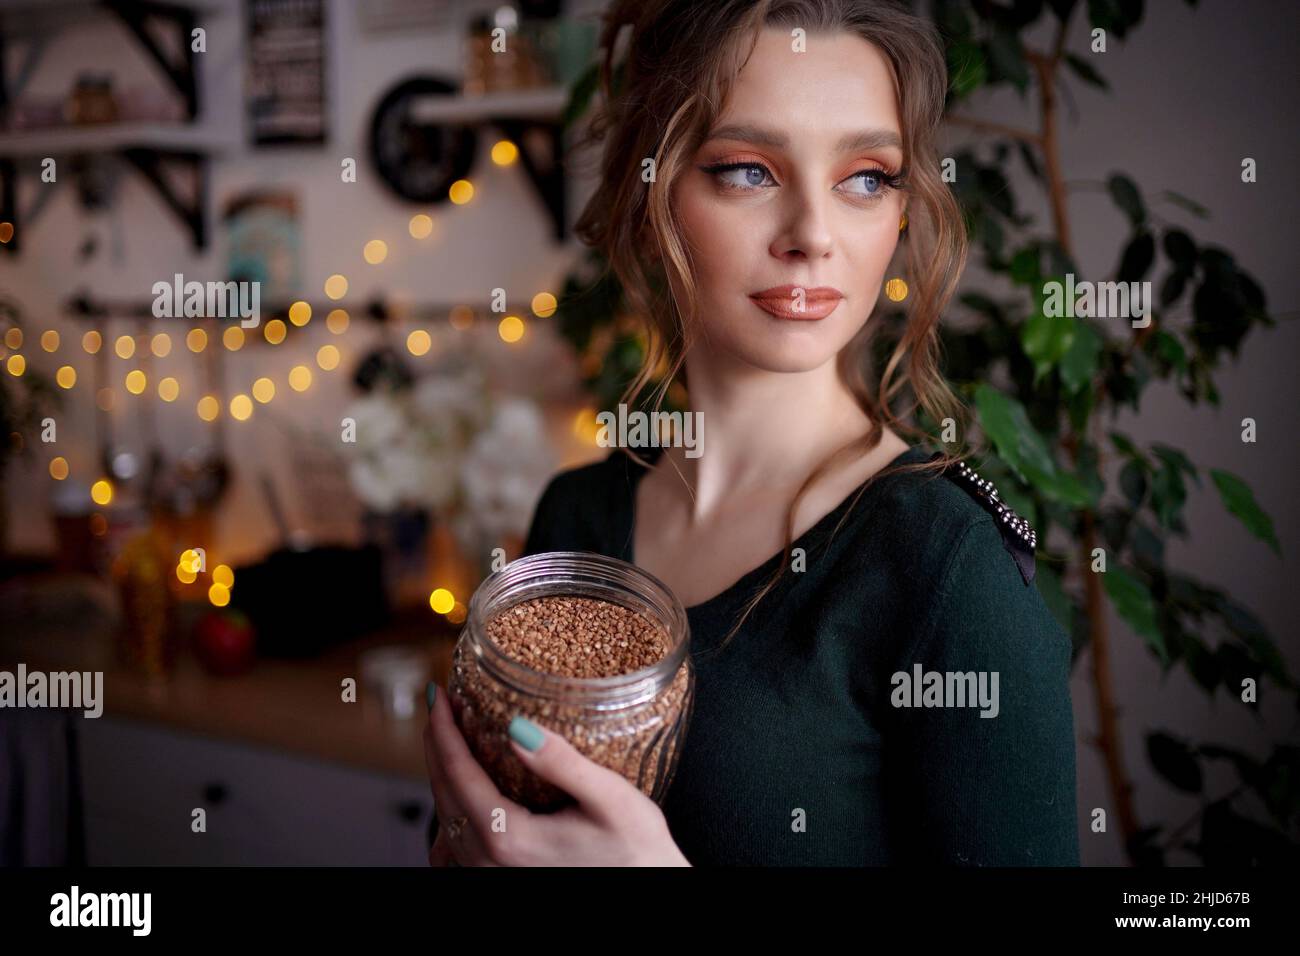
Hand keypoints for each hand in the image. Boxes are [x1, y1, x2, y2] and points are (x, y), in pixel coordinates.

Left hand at [423, 681, 689, 866]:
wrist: (652, 891)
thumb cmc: (638, 853)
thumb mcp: (610, 799)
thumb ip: (561, 763)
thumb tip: (516, 727)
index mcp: (509, 837)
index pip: (457, 772)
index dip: (443, 729)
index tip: (440, 695)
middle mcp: (490, 863)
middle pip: (442, 794)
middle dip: (437, 745)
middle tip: (442, 706)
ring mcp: (492, 877)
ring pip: (445, 821)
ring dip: (442, 776)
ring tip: (449, 741)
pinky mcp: (502, 879)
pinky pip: (457, 849)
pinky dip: (451, 816)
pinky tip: (460, 799)